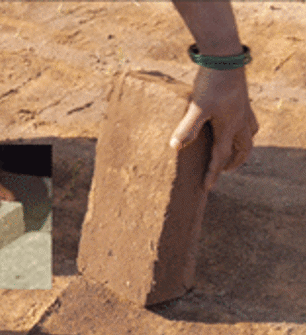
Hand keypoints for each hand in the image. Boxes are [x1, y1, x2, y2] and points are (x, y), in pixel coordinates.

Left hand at [169, 66, 257, 191]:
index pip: (220, 157)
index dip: (212, 174)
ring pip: (248, 135)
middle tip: (223, 171)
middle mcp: (241, 121)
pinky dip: (242, 129)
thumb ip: (187, 128)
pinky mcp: (242, 100)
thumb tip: (175, 147)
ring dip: (241, 147)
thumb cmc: (211, 83)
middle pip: (243, 150)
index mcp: (229, 128)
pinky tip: (232, 124)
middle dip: (233, 162)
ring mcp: (244, 110)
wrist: (225, 58)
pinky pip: (247, 121)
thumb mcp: (197, 108)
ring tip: (232, 151)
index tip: (206, 188)